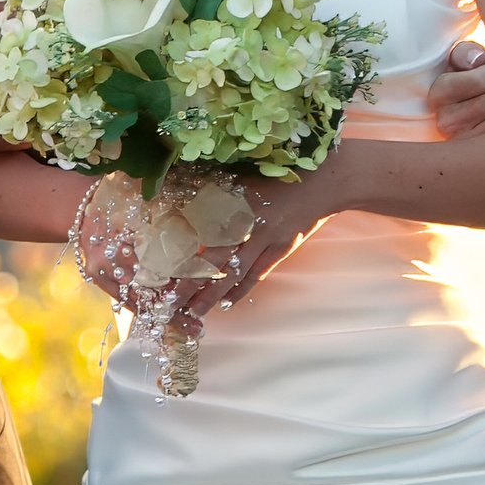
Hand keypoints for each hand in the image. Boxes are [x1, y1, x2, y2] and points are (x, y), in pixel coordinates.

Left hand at [173, 161, 346, 329]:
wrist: (324, 181)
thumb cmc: (279, 171)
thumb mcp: (243, 174)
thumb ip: (215, 186)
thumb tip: (180, 190)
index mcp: (234, 203)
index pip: (199, 234)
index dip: (180, 253)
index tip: (160, 270)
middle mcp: (248, 225)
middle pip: (213, 260)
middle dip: (190, 283)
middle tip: (169, 303)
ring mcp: (267, 240)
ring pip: (235, 273)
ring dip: (212, 294)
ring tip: (193, 313)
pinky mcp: (281, 249)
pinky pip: (257, 274)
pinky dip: (241, 290)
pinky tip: (226, 304)